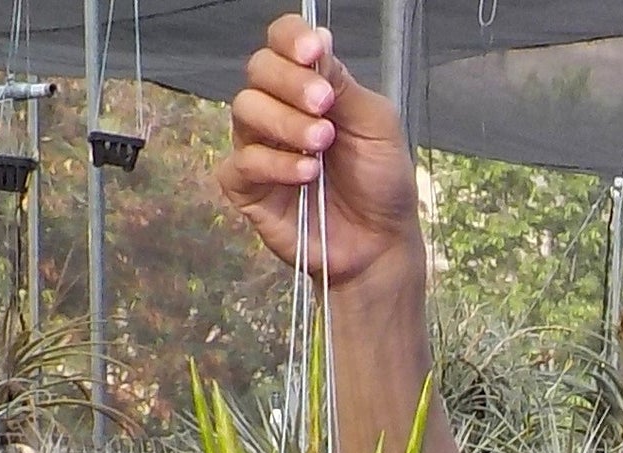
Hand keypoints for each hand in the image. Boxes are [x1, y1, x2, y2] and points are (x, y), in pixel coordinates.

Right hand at [218, 16, 422, 287]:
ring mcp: (259, 149)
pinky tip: (307, 175)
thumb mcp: (376, 123)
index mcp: (307, 87)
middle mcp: (277, 111)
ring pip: (244, 111)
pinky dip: (275, 164)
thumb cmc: (380, 181)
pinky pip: (242, 164)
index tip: (315, 53)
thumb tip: (317, 42)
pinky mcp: (248, 190)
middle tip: (325, 108)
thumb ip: (343, 84)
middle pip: (257, 70)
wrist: (379, 242)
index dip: (290, 39)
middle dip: (290, 83)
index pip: (281, 43)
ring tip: (322, 145)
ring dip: (285, 123)